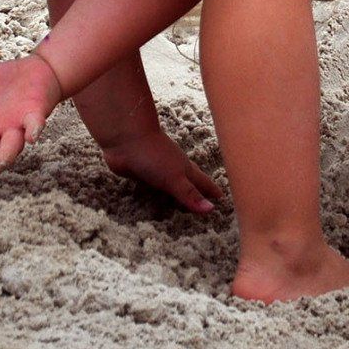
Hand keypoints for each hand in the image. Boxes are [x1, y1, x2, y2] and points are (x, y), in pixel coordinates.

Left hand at [100, 127, 224, 213]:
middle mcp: (172, 170)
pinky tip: (156, 198)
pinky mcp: (141, 174)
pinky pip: (153, 188)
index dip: (212, 190)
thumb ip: (190, 195)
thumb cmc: (153, 156)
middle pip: (189, 182)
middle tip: (207, 203)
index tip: (222, 199)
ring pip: (171, 185)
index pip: (202, 182)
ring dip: (177, 193)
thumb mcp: (174, 178)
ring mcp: (157, 171)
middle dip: (198, 191)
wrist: (125, 139)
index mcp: (184, 170)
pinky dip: (158, 194)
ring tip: (184, 204)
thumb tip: (212, 209)